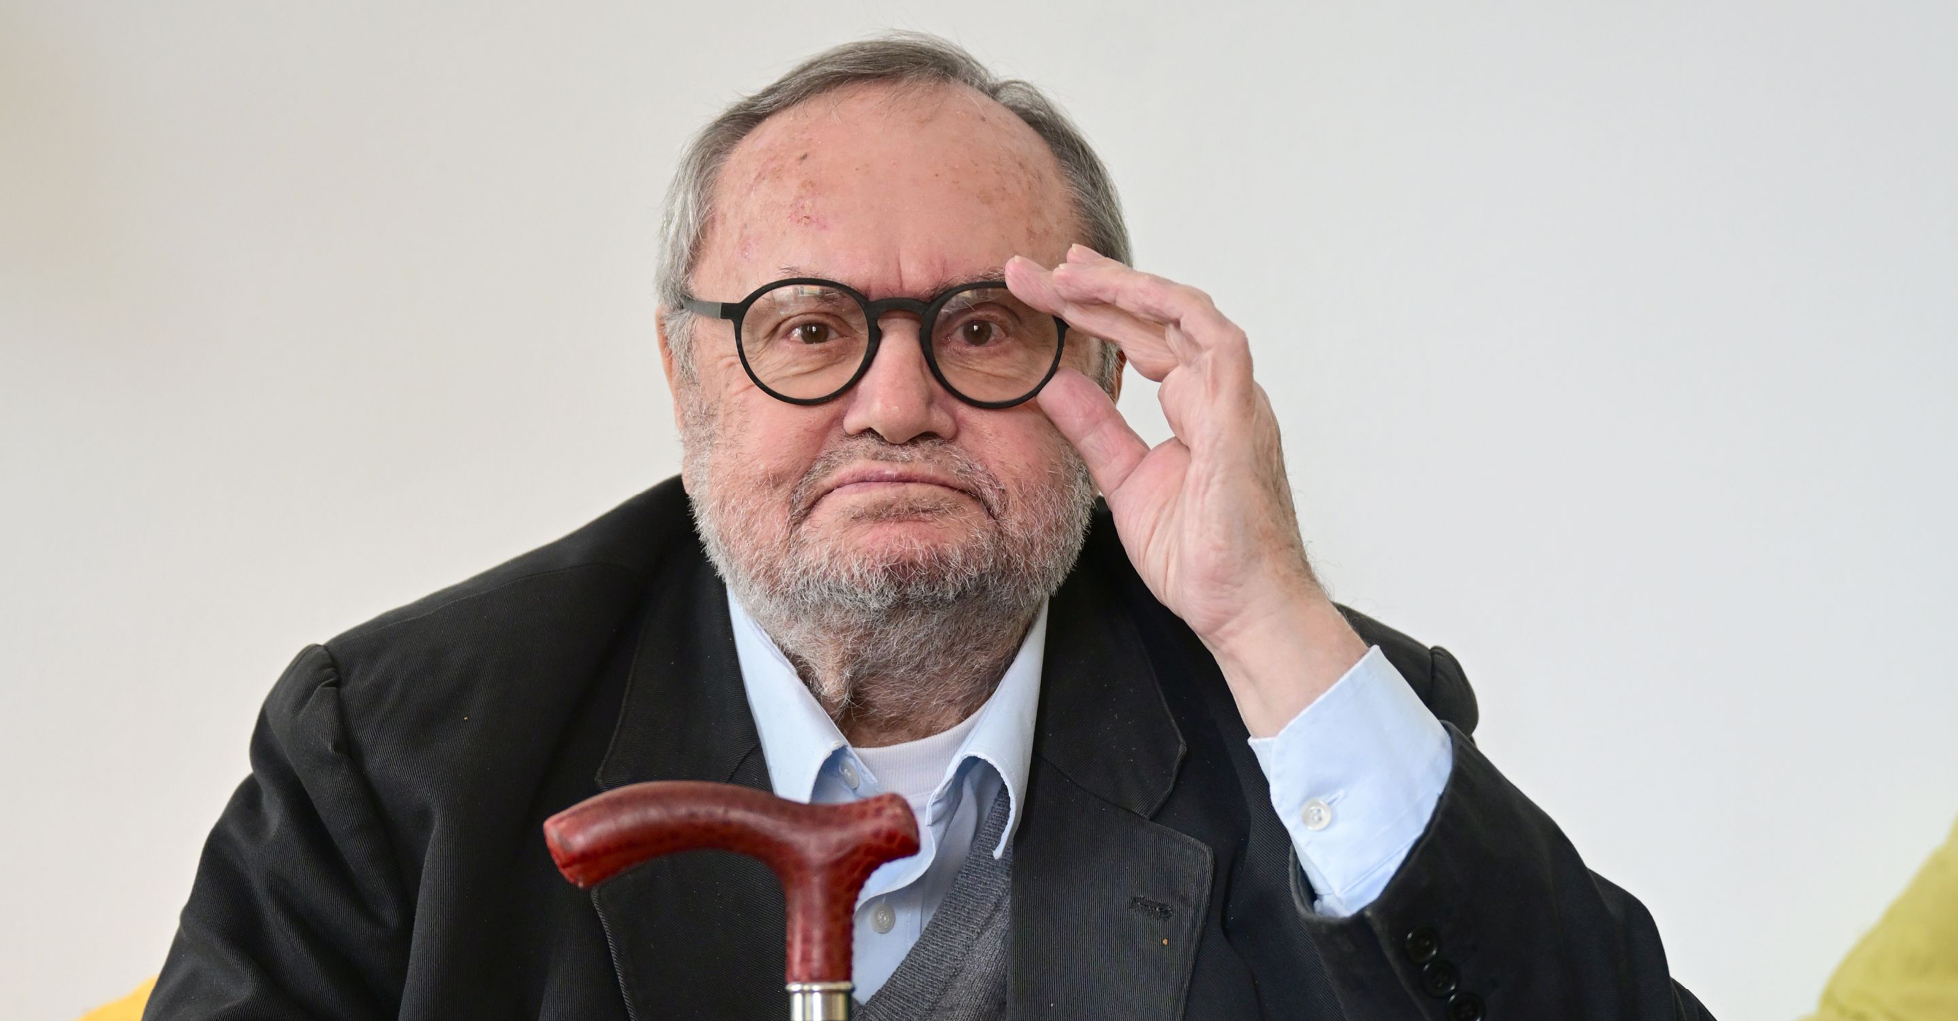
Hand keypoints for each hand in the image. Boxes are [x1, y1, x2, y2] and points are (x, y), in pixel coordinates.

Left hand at [1005, 245, 1367, 736]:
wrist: (1245, 610)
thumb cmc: (1203, 558)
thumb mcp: (1126, 482)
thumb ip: (1094, 429)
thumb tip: (1054, 382)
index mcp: (1198, 407)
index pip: (1141, 339)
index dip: (1093, 310)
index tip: (1041, 289)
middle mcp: (1221, 393)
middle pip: (1158, 317)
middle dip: (1096, 287)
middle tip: (1036, 267)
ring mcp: (1237, 402)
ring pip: (1187, 316)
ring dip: (1128, 288)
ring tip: (1069, 273)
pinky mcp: (1243, 420)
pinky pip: (1219, 346)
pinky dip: (1176, 314)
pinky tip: (1130, 295)